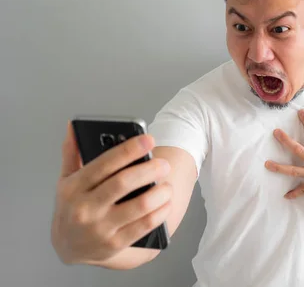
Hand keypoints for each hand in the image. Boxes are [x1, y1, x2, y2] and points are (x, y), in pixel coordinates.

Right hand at [51, 122, 172, 264]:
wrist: (67, 246)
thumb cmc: (72, 205)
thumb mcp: (66, 179)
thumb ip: (72, 152)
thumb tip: (74, 125)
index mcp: (74, 187)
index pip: (105, 163)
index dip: (129, 149)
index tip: (149, 139)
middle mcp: (85, 208)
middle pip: (124, 183)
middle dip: (149, 170)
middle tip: (165, 164)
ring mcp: (99, 228)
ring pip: (139, 206)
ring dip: (159, 193)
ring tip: (168, 185)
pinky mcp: (113, 244)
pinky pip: (144, 226)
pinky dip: (160, 212)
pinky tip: (166, 203)